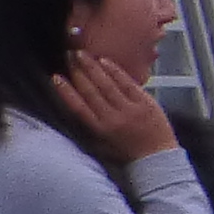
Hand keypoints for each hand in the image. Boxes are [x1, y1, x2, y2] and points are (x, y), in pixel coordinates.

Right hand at [51, 48, 174, 166]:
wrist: (158, 159)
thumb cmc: (127, 153)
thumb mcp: (102, 146)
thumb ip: (88, 127)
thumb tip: (73, 107)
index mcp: (99, 130)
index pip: (78, 107)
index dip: (65, 91)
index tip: (55, 76)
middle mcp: (112, 118)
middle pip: (90, 91)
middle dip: (77, 72)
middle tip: (68, 55)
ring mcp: (130, 109)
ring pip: (107, 85)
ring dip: (92, 67)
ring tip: (81, 53)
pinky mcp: (146, 103)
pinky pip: (127, 83)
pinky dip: (115, 71)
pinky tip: (104, 60)